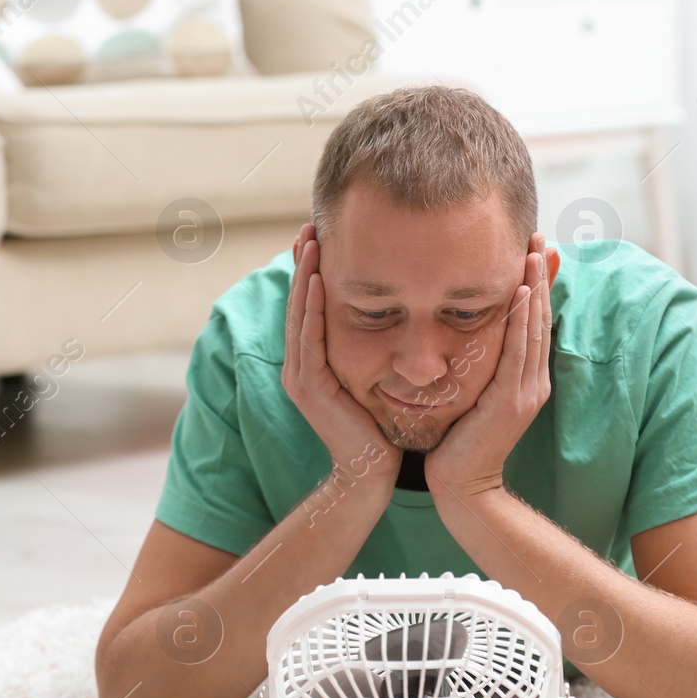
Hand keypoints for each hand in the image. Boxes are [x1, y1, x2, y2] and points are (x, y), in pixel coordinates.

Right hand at [281, 225, 401, 484]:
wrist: (373, 471)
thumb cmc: (382, 427)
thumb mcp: (376, 376)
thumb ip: (375, 347)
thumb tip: (396, 312)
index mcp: (314, 361)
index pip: (311, 305)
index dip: (312, 270)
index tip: (322, 234)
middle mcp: (300, 365)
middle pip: (299, 303)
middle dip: (303, 264)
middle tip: (309, 225)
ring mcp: (300, 376)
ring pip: (299, 315)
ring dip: (304, 276)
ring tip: (310, 241)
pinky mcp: (309, 387)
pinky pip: (308, 339)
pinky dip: (311, 307)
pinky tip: (317, 280)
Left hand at [426, 237, 553, 502]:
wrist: (461, 488)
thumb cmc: (458, 445)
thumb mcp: (470, 396)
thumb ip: (476, 367)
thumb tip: (466, 338)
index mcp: (525, 378)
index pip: (532, 321)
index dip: (535, 284)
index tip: (531, 248)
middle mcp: (533, 380)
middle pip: (539, 317)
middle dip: (539, 275)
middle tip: (538, 235)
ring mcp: (526, 390)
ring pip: (533, 328)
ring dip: (535, 286)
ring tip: (533, 250)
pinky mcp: (512, 400)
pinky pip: (519, 351)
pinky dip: (523, 319)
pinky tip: (522, 291)